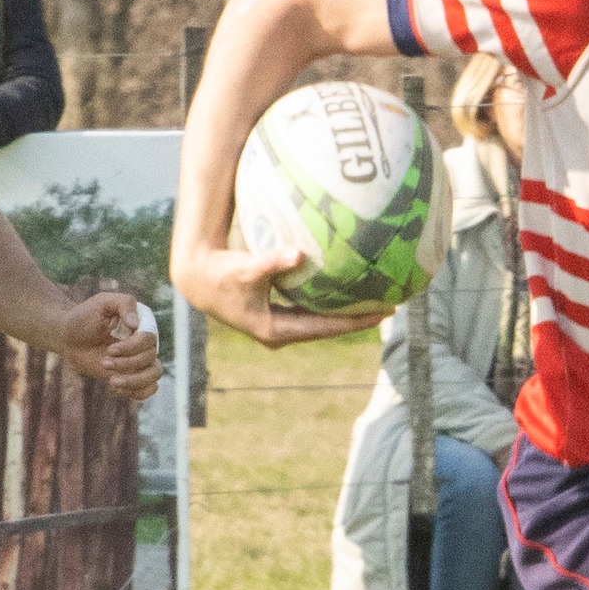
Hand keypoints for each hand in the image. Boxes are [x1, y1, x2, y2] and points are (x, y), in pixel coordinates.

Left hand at [61, 292, 163, 402]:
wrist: (68, 338)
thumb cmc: (83, 318)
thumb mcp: (102, 302)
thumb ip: (124, 303)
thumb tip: (136, 324)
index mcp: (142, 323)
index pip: (149, 339)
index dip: (132, 348)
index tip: (110, 350)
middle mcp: (145, 342)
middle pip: (150, 358)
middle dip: (126, 363)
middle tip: (103, 362)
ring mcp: (140, 359)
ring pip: (154, 375)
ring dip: (134, 380)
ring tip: (112, 382)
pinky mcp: (133, 374)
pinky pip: (150, 388)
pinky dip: (138, 392)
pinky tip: (117, 387)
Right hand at [179, 243, 390, 347]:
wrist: (199, 281)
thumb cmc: (222, 272)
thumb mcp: (248, 268)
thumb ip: (273, 262)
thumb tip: (299, 253)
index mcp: (276, 330)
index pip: (325, 328)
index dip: (355, 321)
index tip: (381, 313)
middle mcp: (280, 335)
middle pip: (328, 330)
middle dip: (358, 320)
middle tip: (389, 309)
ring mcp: (278, 330)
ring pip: (321, 326)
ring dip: (346, 317)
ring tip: (375, 305)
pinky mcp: (276, 320)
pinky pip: (311, 316)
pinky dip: (330, 308)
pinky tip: (346, 296)